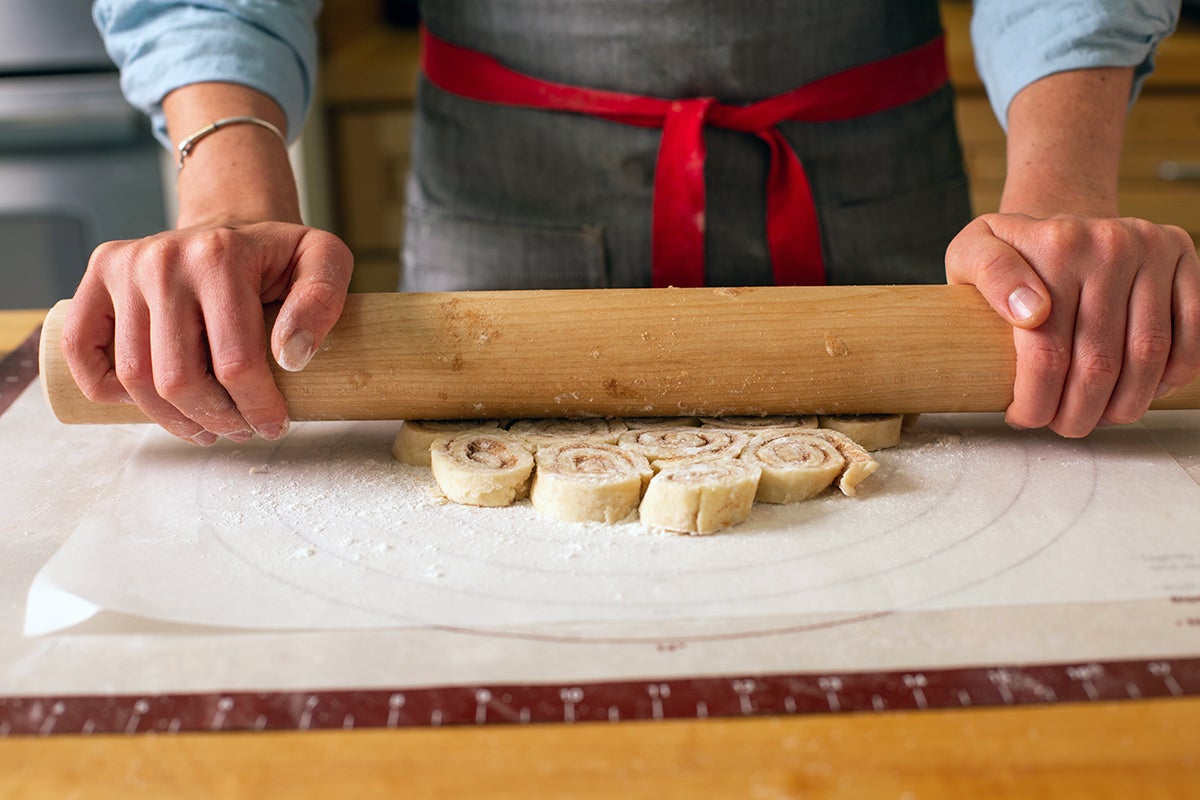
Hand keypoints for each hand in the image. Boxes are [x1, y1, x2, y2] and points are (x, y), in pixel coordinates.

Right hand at [60, 221, 352, 443]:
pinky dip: (107, 389)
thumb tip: (291, 357)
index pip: (234, 362)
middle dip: (216, 419)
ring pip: (134, 378)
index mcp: (220, 255)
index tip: (273, 424)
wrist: (232, 225)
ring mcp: (123, 268)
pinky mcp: (96, 279)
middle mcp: (163, 259)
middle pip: (178, 379)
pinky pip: (82, 350)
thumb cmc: (278, 255)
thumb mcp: (325, 260)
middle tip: (241, 428)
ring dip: (173, 418)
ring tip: (207, 425)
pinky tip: (151, 402)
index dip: (257, 407)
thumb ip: (322, 301)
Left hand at [946, 213, 1199, 436]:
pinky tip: (1140, 391)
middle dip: (1079, 412)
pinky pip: (1190, 336)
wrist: (1065, 222)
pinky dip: (1169, 377)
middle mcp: (1109, 244)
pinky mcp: (1183, 259)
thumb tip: (1031, 312)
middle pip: (1099, 363)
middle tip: (1064, 425)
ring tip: (1099, 416)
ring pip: (1148, 357)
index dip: (1036, 401)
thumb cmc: (1015, 251)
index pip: (1048, 352)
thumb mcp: (971, 252)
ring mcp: (1151, 250)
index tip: (1024, 417)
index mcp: (1055, 246)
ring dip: (1125, 404)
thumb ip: (989, 275)